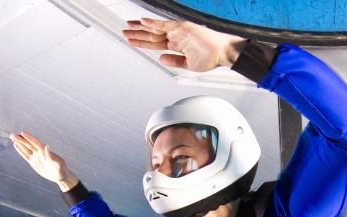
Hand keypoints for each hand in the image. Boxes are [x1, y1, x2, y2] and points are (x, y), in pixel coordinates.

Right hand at [10, 131, 78, 191]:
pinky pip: (25, 155)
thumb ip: (52, 156)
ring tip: (13, 137)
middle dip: (21, 139)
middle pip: (29, 144)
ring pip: (26, 148)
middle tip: (13, 134)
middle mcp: (40, 152)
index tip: (22, 133)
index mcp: (45, 151)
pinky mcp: (33, 162)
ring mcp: (36, 157)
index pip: (36, 143)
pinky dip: (21, 150)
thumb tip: (47, 147)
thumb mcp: (58, 164)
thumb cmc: (61, 170)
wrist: (60, 176)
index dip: (29, 138)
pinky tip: (16, 145)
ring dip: (19, 143)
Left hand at [122, 18, 245, 71]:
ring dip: (141, 29)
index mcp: (176, 46)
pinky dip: (154, 23)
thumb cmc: (211, 58)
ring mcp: (178, 31)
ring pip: (155, 29)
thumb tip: (161, 59)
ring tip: (128, 27)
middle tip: (124, 32)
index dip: (142, 42)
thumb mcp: (189, 64)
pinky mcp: (183, 27)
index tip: (131, 41)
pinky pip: (165, 24)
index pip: (155, 43)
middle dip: (137, 34)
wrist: (223, 53)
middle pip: (152, 35)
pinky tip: (143, 21)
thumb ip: (174, 61)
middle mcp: (176, 37)